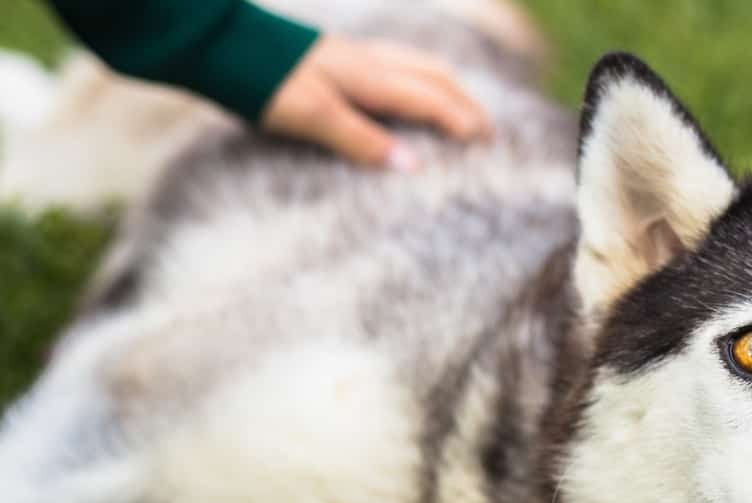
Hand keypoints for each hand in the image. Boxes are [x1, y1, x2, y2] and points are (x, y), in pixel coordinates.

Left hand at [261, 35, 491, 169]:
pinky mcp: (340, 57)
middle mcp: (371, 62)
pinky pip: (397, 65)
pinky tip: (407, 91)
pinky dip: (420, 79)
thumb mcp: (315, 117)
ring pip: (417, 66)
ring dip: (446, 87)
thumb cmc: (267, 82)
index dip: (462, 121)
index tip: (488, 143)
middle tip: (487, 131)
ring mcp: (356, 56)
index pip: (432, 99)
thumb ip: (364, 141)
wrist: (222, 45)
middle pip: (434, 77)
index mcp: (372, 77)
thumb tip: (413, 167)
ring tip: (460, 108)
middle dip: (464, 103)